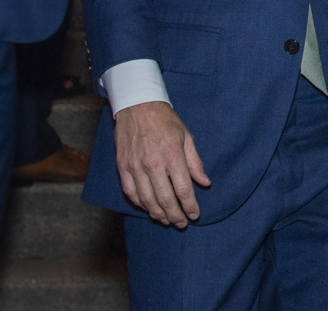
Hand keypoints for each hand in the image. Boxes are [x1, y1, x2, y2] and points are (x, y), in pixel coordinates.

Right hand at [113, 101, 210, 227]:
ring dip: (158, 214)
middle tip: (181, 224)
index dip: (190, 206)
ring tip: (166, 220)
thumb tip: (205, 182)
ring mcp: (135, 166)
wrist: (137, 105)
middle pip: (165, 199)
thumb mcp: (186, 136)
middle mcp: (153, 163)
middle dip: (175, 215)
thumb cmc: (165, 120)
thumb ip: (195, 162)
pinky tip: (148, 208)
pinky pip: (130, 192)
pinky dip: (140, 204)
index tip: (195, 215)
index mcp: (172, 154)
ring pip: (147, 200)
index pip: (183, 189)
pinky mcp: (122, 166)